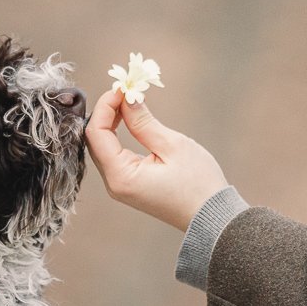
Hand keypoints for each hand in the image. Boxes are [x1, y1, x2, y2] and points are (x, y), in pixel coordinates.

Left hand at [83, 86, 230, 231]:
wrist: (212, 216)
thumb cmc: (198, 184)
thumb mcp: (172, 146)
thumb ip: (143, 122)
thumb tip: (126, 99)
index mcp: (121, 176)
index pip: (96, 133)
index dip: (105, 106)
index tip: (123, 89)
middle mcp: (114, 184)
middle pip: (95, 141)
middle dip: (107, 112)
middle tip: (126, 92)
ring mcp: (120, 187)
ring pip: (103, 148)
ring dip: (111, 122)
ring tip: (129, 102)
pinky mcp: (128, 186)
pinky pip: (113, 156)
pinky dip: (117, 136)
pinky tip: (129, 120)